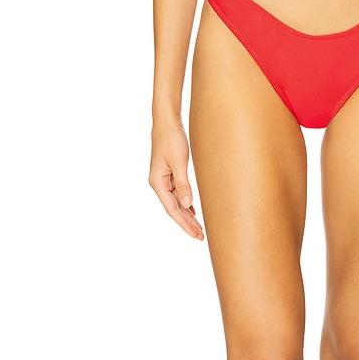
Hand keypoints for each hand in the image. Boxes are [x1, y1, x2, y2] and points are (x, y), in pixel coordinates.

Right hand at [149, 112, 204, 240]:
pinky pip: (178, 194)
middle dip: (187, 223)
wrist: (166, 122)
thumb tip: (187, 204)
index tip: (195, 234)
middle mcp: (159, 184)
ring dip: (188, 215)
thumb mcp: (179, 161)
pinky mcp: (170, 174)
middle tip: (201, 237)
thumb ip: (183, 184)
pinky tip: (193, 211)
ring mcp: (164, 180)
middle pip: (174, 209)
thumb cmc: (172, 139)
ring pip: (177, 202)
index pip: (172, 209)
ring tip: (199, 229)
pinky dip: (186, 204)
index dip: (184, 223)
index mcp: (157, 183)